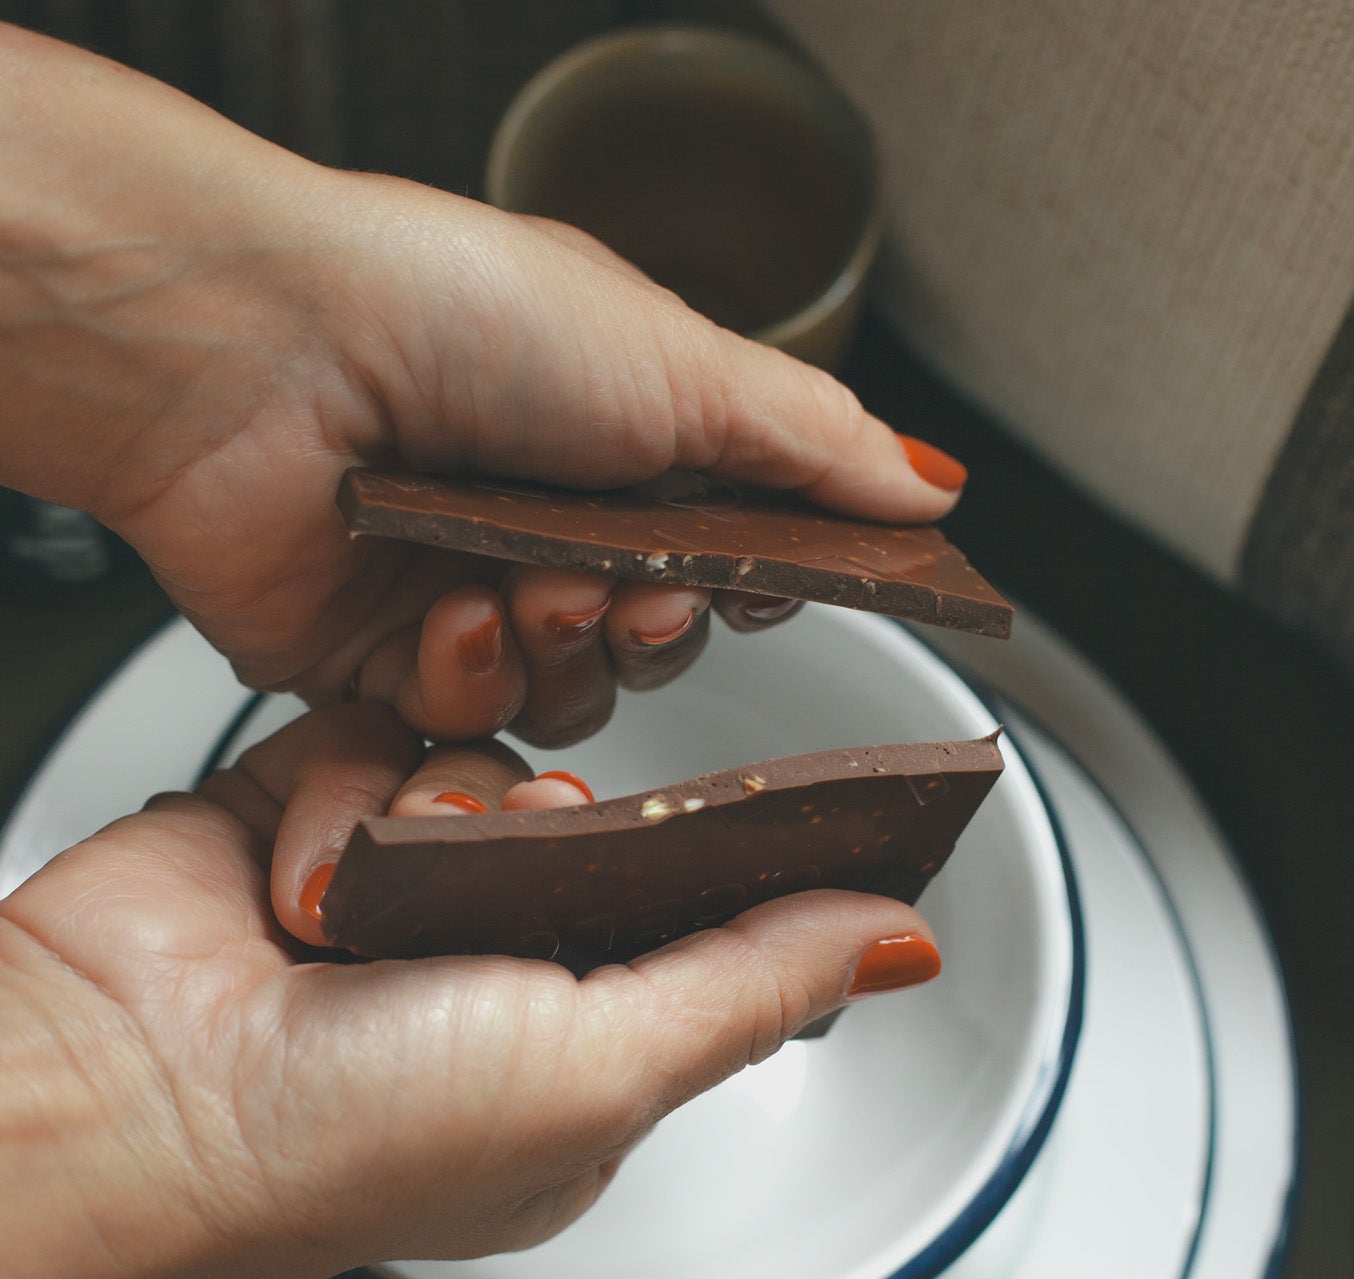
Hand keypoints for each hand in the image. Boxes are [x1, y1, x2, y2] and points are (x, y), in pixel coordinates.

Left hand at [0, 27, 966, 748]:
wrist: (261, 358)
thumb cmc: (457, 315)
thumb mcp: (681, 365)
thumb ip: (816, 445)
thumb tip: (927, 486)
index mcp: (620, 439)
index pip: (734, 552)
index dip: (757, 587)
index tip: (768, 587)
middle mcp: (546, 520)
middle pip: (659, 642)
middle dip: (656, 620)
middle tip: (628, 577)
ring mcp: (465, 592)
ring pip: (574, 694)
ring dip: (562, 645)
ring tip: (519, 577)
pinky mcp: (385, 659)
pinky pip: (472, 723)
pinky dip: (471, 672)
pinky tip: (447, 609)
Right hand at [0, 703, 940, 1278]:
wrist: (115, 1081)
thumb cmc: (341, 1134)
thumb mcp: (602, 1070)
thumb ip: (754, 985)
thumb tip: (901, 948)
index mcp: (583, 1064)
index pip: (709, 936)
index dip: (745, 867)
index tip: (786, 796)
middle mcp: (498, 974)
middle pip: (609, 832)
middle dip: (571, 830)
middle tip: (513, 859)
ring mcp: (406, 892)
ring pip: (505, 763)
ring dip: (456, 804)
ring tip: (387, 883)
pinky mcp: (321, 815)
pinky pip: (399, 729)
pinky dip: (365, 776)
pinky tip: (317, 860)